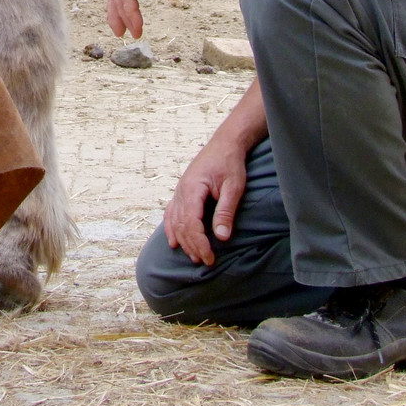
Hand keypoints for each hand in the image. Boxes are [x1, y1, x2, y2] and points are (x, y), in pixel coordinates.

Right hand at [163, 136, 248, 266]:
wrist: (225, 143)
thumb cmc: (230, 163)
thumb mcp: (234, 187)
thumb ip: (226, 211)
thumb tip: (222, 237)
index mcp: (192, 188)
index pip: (191, 223)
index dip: (199, 243)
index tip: (210, 257)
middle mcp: (181, 191)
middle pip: (181, 225)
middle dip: (192, 246)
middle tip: (206, 261)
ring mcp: (179, 191)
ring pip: (174, 221)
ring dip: (183, 241)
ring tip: (194, 256)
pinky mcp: (181, 191)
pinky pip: (171, 214)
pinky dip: (171, 229)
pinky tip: (173, 242)